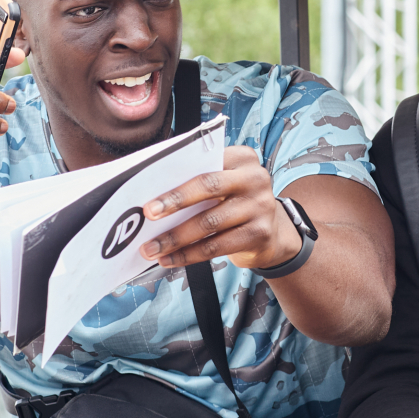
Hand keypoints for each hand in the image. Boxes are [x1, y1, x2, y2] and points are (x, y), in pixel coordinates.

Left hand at [138, 146, 303, 268]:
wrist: (270, 234)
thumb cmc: (232, 203)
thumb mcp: (223, 184)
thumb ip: (197, 180)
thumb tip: (153, 198)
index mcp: (242, 158)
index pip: (205, 164)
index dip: (176, 180)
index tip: (150, 197)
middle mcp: (255, 178)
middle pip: (209, 187)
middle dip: (174, 202)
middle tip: (147, 216)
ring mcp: (261, 207)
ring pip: (209, 223)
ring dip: (175, 237)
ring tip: (151, 248)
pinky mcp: (260, 234)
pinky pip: (216, 246)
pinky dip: (188, 255)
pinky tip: (170, 259)